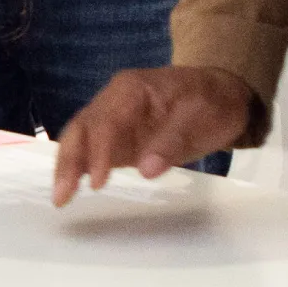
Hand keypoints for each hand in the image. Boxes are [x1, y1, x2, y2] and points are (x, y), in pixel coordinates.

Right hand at [53, 65, 250, 204]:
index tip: (97, 183)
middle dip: (68, 160)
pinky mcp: (120, 138)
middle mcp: (115, 101)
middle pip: (82, 127)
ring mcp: (115, 120)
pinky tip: (72, 188)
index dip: (98, 152)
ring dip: (68, 166)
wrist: (226, 98)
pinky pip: (93, 150)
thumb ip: (171, 141)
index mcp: (131, 89)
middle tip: (61, 195)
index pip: (105, 120)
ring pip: (81, 139)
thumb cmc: (213, 102)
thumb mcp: (200, 116)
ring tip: (61, 198)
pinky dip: (80, 167)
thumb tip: (146, 169)